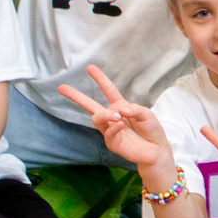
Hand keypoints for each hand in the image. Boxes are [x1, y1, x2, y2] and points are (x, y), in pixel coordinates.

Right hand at [57, 65, 172, 171]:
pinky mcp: (111, 142)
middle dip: (76, 96)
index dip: (100, 79)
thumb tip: (121, 109)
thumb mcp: (146, 114)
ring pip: (97, 118)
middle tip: (61, 87)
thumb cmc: (151, 130)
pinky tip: (121, 125)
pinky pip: (108, 132)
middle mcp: (112, 116)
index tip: (89, 67)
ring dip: (106, 115)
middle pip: (90, 105)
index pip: (108, 90)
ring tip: (117, 116)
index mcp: (120, 106)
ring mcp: (110, 129)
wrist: (156, 150)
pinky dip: (114, 127)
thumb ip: (134, 109)